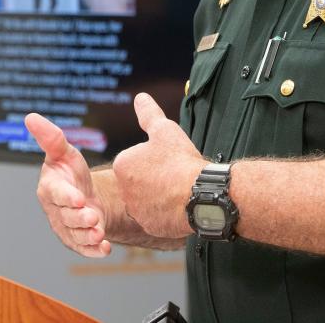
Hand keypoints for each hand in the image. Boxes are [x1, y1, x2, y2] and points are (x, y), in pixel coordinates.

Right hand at [25, 113, 111, 257]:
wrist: (87, 196)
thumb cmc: (72, 172)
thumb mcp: (64, 153)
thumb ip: (50, 138)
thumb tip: (30, 117)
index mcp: (49, 188)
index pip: (56, 193)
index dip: (66, 197)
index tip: (79, 198)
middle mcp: (55, 211)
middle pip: (67, 217)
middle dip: (80, 218)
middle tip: (92, 217)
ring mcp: (66, 228)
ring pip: (76, 235)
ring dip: (88, 236)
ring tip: (99, 233)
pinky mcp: (77, 242)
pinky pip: (85, 249)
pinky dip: (94, 251)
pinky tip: (105, 249)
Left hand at [113, 93, 207, 238]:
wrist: (201, 193)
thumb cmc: (181, 160)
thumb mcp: (165, 129)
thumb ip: (149, 114)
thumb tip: (140, 98)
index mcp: (122, 164)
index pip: (135, 159)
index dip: (154, 157)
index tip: (168, 159)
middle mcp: (123, 190)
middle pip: (140, 180)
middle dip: (154, 177)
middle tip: (174, 173)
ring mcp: (136, 210)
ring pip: (148, 199)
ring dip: (160, 195)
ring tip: (180, 189)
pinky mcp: (150, 226)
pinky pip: (157, 217)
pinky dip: (167, 212)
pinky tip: (181, 204)